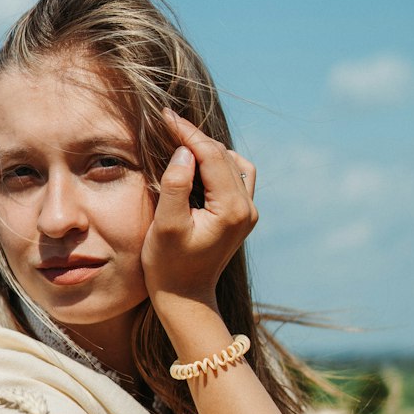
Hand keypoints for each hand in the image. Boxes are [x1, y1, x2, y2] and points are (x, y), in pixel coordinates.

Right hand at [141, 109, 256, 318]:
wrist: (185, 298)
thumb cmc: (168, 265)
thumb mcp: (166, 226)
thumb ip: (175, 186)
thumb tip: (184, 152)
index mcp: (232, 208)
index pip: (212, 155)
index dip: (187, 133)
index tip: (165, 115)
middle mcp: (247, 208)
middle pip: (223, 156)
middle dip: (196, 138)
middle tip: (167, 123)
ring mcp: (248, 212)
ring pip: (233, 163)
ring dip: (208, 150)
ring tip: (180, 142)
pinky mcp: (242, 216)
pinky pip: (236, 177)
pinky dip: (217, 165)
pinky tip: (197, 165)